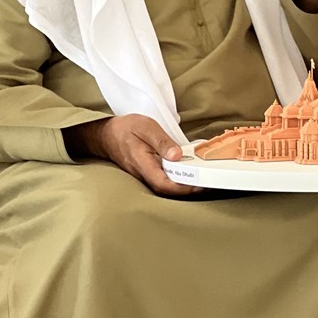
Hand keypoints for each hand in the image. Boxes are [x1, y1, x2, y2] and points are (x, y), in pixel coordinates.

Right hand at [65, 115, 201, 196]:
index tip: (200, 185)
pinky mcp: (149, 173)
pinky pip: (165, 180)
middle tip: (210, 184)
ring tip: (205, 180)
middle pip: (168, 190)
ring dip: (186, 187)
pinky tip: (191, 174)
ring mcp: (146, 175)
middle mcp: (144, 174)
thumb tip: (177, 155)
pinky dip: (179, 180)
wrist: (107, 134)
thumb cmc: (126, 129)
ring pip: (167, 187)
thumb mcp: (146, 128)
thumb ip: (162, 142)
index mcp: (143, 164)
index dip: (183, 188)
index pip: (164, 184)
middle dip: (189, 190)